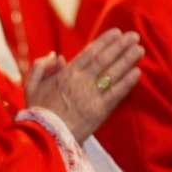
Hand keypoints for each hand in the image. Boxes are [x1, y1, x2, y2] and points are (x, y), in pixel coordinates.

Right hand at [24, 28, 143, 138]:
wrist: (44, 138)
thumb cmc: (37, 113)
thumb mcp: (31, 85)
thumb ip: (41, 66)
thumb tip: (57, 56)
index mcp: (66, 74)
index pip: (90, 52)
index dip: (105, 41)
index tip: (117, 32)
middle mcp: (81, 81)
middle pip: (105, 59)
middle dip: (121, 46)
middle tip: (134, 36)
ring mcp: (92, 96)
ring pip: (113, 73)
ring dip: (128, 60)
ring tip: (139, 50)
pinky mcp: (100, 111)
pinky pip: (117, 93)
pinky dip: (127, 82)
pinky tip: (137, 72)